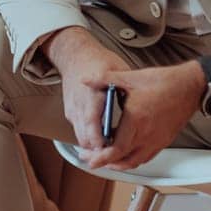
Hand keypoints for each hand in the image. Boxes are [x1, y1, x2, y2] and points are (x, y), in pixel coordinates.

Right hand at [45, 26, 125, 157]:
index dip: (101, 142)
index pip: (92, 126)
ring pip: (80, 138)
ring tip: (109, 150)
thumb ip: (126, 89)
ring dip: (93, 146)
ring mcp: (72, 110)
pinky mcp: (70, 112)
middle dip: (98, 151)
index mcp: (92, 95)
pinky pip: (78, 130)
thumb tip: (140, 103)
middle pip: (85, 138)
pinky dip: (88, 137)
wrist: (75, 54)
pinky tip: (101, 137)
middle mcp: (79, 105)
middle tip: (114, 156)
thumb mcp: (117, 70)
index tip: (112, 149)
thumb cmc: (96, 60)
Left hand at [78, 61, 202, 172]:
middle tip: (93, 160)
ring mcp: (156, 140)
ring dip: (120, 164)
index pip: (117, 149)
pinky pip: (146, 157)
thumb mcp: (131, 77)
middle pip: (123, 160)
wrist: (191, 86)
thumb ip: (106, 79)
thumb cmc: (165, 81)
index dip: (102, 158)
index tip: (91, 161)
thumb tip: (86, 80)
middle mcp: (147, 134)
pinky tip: (127, 151)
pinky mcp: (164, 141)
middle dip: (106, 163)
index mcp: (136, 120)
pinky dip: (133, 159)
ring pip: (135, 162)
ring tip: (108, 159)